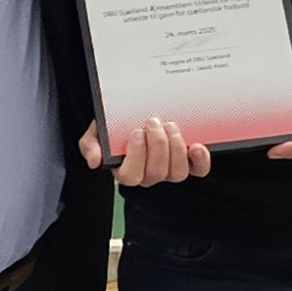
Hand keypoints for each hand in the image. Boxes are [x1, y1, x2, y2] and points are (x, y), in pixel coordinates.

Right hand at [81, 118, 211, 186]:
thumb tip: (94, 161)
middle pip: (156, 174)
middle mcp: (149, 174)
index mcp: (126, 170)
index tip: (136, 132)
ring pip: (177, 173)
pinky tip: (196, 146)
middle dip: (157, 146)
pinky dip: (200, 160)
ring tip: (170, 126)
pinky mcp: (189, 163)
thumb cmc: (116, 125)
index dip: (136, 156)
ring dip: (176, 148)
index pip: (130, 176)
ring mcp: (170, 170)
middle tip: (152, 122)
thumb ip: (90, 145)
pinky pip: (198, 170)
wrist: (135, 113)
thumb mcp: (97, 131)